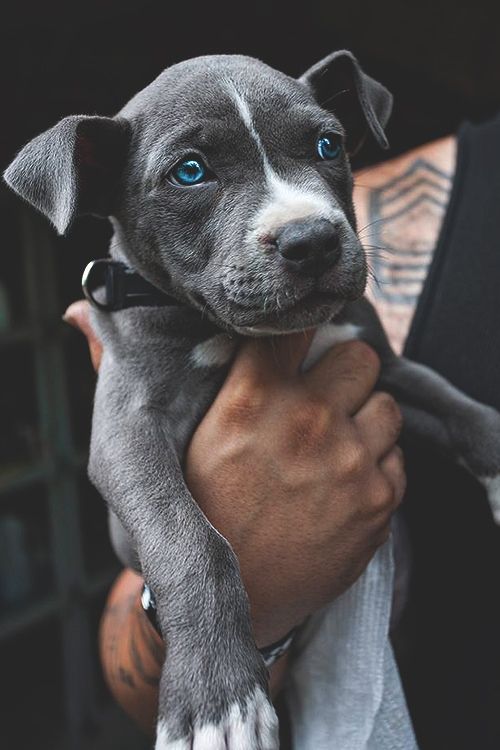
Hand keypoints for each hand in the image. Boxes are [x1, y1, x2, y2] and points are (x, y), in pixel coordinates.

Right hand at [65, 301, 404, 649]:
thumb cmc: (195, 514)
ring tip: (340, 441)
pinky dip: (380, 463)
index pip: (297, 327)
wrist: (235, 601)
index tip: (300, 345)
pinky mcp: (378, 501)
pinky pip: (398, 455)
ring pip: (387, 403)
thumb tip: (76, 311)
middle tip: (327, 396)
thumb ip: (125, 374)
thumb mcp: (160, 446)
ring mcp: (348, 461)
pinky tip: (348, 481)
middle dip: (345, 372)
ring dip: (367, 419)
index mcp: (252, 400)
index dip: (301, 331)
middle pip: (360, 355)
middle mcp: (306, 422)